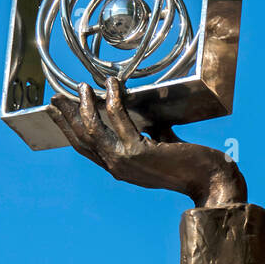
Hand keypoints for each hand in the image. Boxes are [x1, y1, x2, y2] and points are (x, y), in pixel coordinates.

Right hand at [47, 78, 246, 207]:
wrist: (210, 179)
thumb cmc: (191, 162)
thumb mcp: (163, 144)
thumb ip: (149, 131)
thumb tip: (144, 111)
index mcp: (121, 168)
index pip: (87, 148)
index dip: (69, 129)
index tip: (58, 111)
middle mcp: (118, 167)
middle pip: (82, 139)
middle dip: (66, 116)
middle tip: (54, 97)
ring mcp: (125, 161)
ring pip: (93, 129)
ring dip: (85, 105)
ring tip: (82, 86)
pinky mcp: (138, 152)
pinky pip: (118, 119)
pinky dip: (112, 99)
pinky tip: (112, 85)